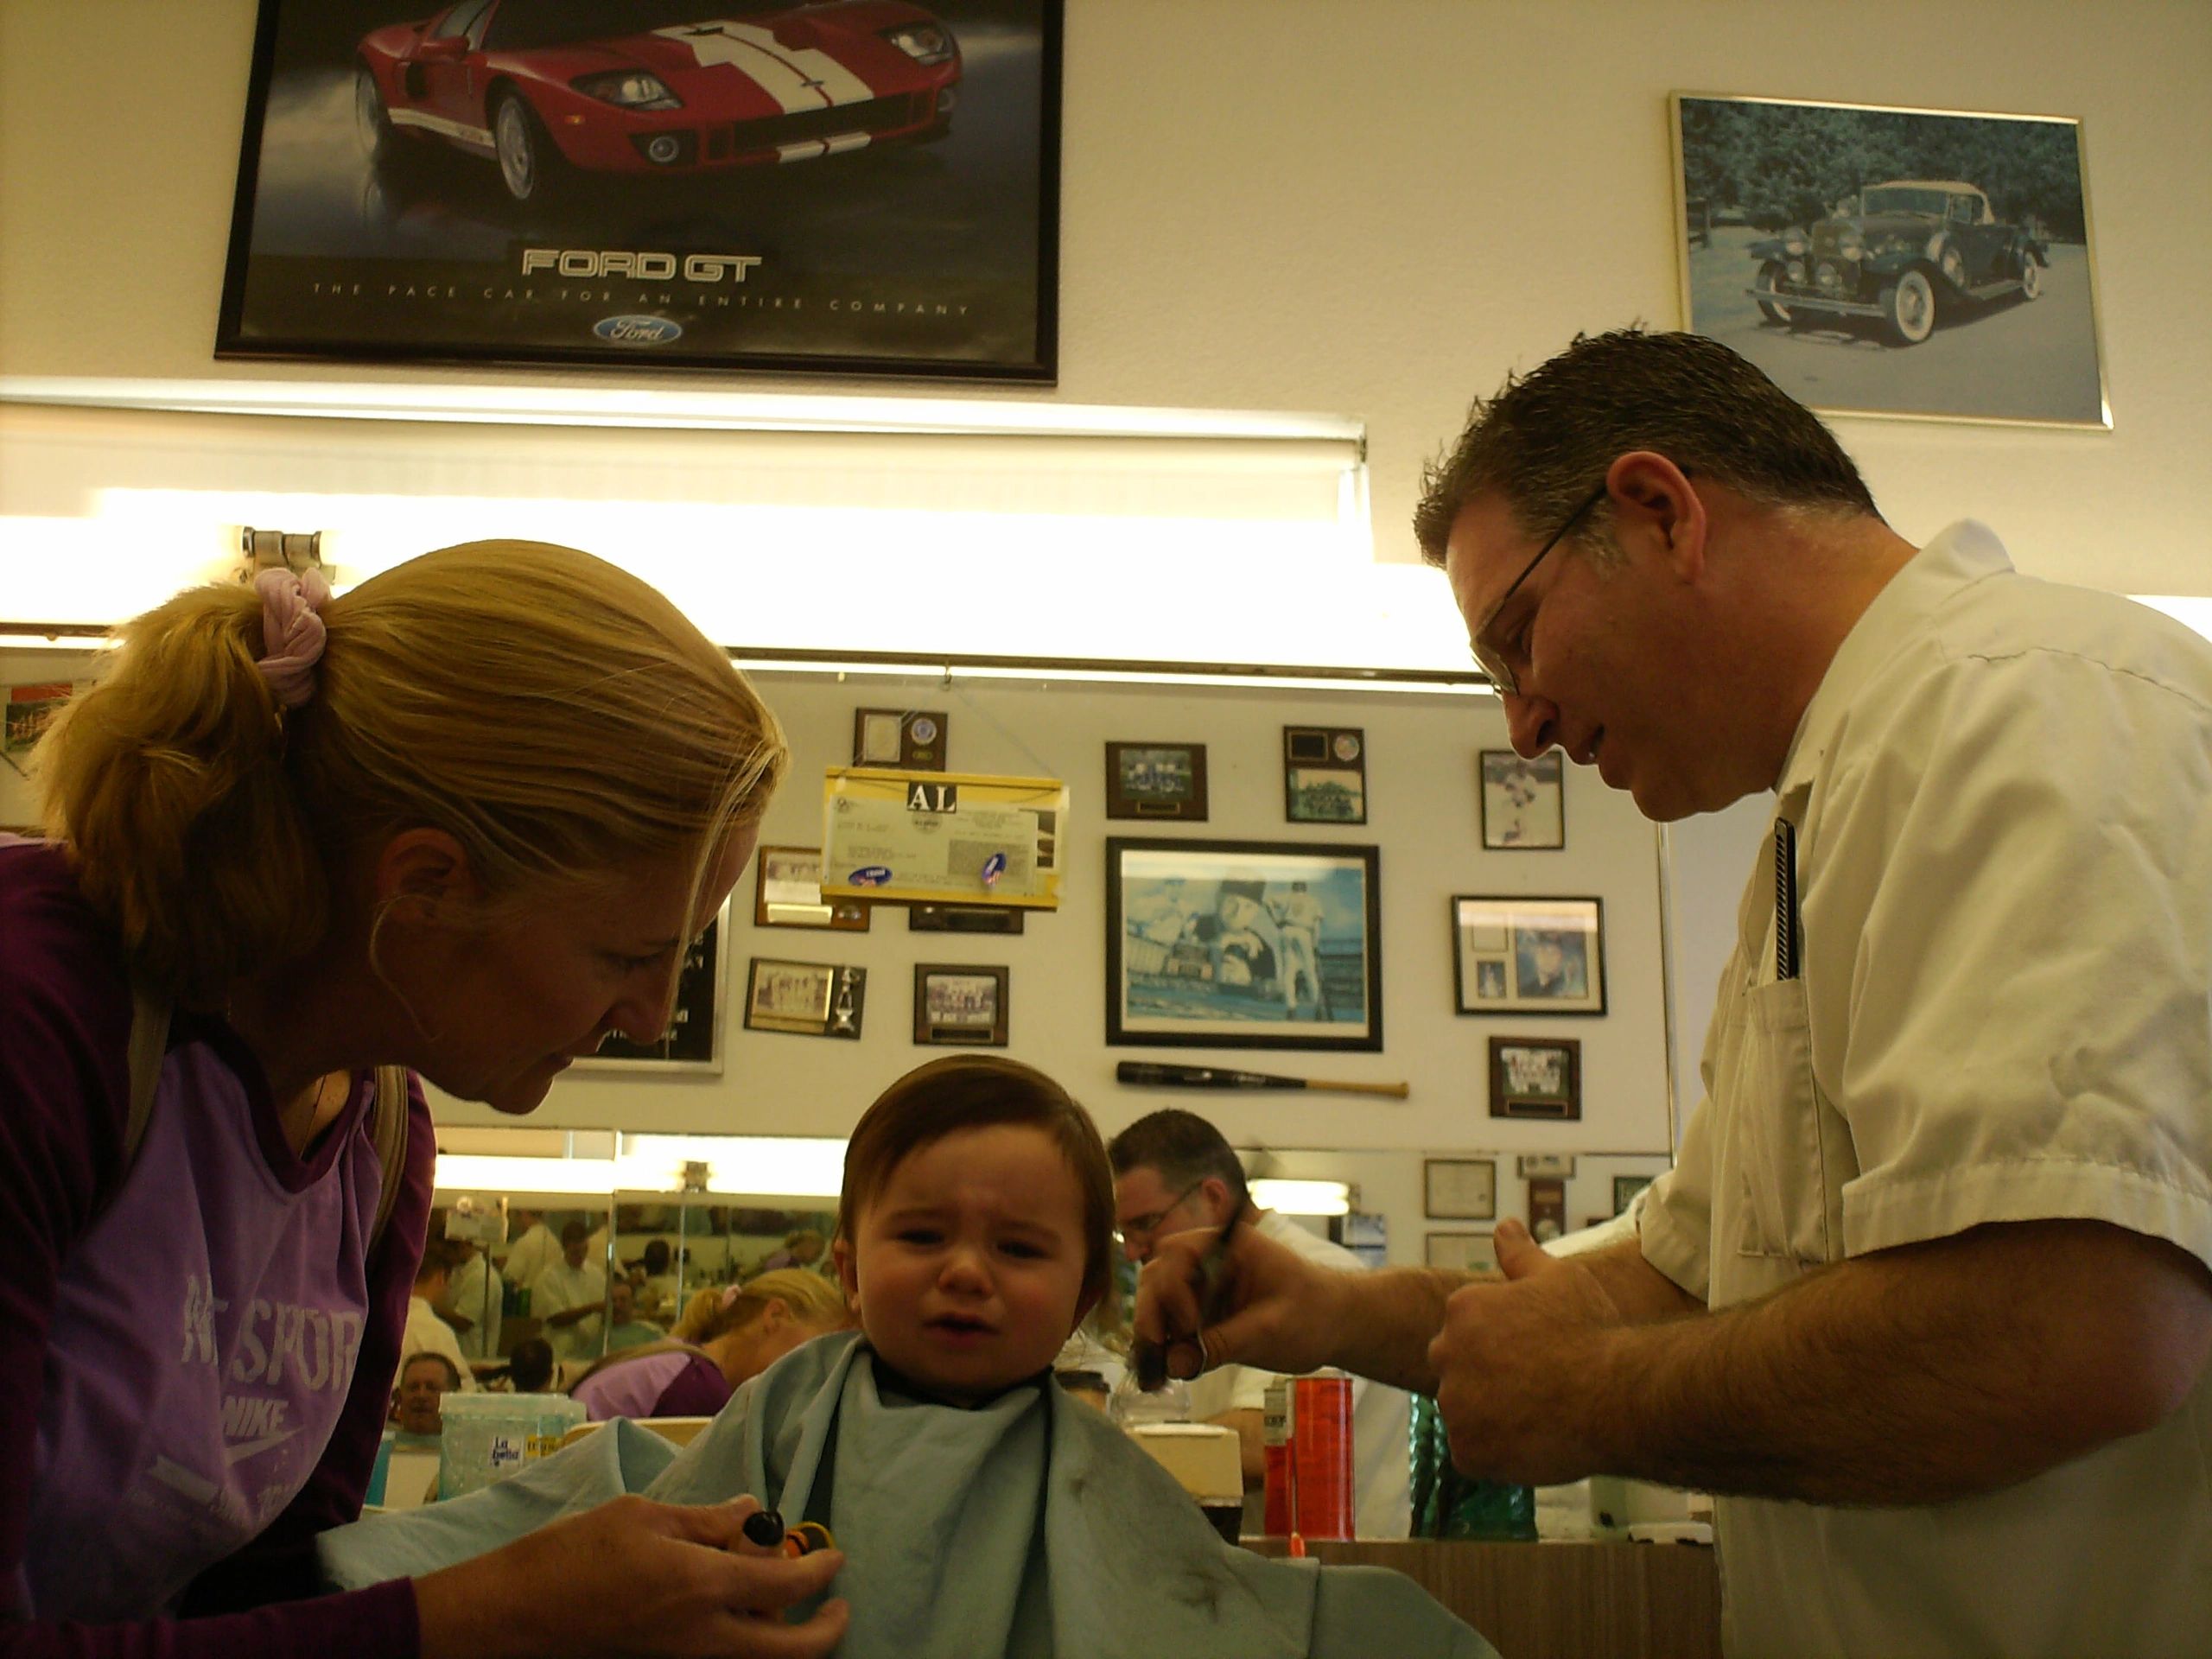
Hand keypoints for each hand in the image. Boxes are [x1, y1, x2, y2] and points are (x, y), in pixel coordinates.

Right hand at [416, 1494, 849, 1658]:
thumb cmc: (575, 1554)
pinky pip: (725, 1657)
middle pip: (790, 1652)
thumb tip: (751, 1513)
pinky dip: (747, 1638)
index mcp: (703, 1586)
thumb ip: (706, 1519)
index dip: (821, 1570)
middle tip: (837, 1606)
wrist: (518, 1615)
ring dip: (785, 1637)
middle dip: (826, 1632)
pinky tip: (739, 1608)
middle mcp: (704, 1635)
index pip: (787, 1585)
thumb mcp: (644, 1516)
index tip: (836, 1556)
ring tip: (788, 1602)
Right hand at [1133, 1220, 1343, 1383]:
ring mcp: (1205, 1289)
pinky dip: (1165, 1349)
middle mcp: (1210, 1263)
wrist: (1339, 1325)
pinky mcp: (1206, 1317)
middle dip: (1152, 1313)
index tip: (1186, 1326)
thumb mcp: (1271, 1329)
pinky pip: (1174, 1328)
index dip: (1171, 1287)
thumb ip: (1222, 1343)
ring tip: (1155, 1373)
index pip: (1178, 1252)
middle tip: (1154, 1353)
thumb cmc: (1316, 1313)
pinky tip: (1163, 1375)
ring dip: (1154, 1335)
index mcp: (1228, 1246)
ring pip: (1159, 1303)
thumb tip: (1174, 1364)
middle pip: (1159, 1276)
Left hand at [1427, 1219, 1626, 1485]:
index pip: (1466, 1333)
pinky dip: (1497, 1454)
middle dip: (1487, 1380)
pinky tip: (1534, 1442)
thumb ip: (1520, 1255)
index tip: (1536, 1356)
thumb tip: (1504, 1227)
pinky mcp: (1467, 1450)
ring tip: (1540, 1416)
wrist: (1618, 1392)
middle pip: (1458, 1371)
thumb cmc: (1592, 1331)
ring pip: (1465, 1414)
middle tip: (1536, 1388)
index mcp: (1463, 1309)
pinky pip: (1473, 1454)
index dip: (1503, 1348)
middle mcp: (1447, 1353)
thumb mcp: (1558, 1277)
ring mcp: (1455, 1405)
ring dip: (1492, 1418)